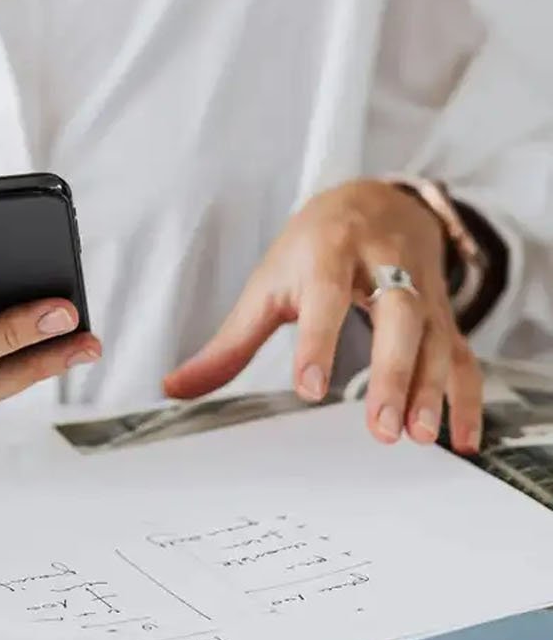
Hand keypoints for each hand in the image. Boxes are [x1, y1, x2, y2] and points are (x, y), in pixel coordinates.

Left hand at [164, 180, 483, 452]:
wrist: (379, 199)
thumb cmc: (314, 248)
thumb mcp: (269, 283)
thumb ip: (229, 341)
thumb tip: (174, 387)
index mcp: (331, 253)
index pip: (327, 296)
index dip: (319, 341)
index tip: (308, 389)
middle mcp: (385, 266)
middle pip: (398, 316)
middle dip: (392, 372)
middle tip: (381, 428)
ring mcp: (422, 290)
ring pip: (435, 338)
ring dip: (430, 389)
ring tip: (416, 437)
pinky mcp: (445, 314)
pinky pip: (464, 356)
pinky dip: (465, 398)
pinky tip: (460, 439)